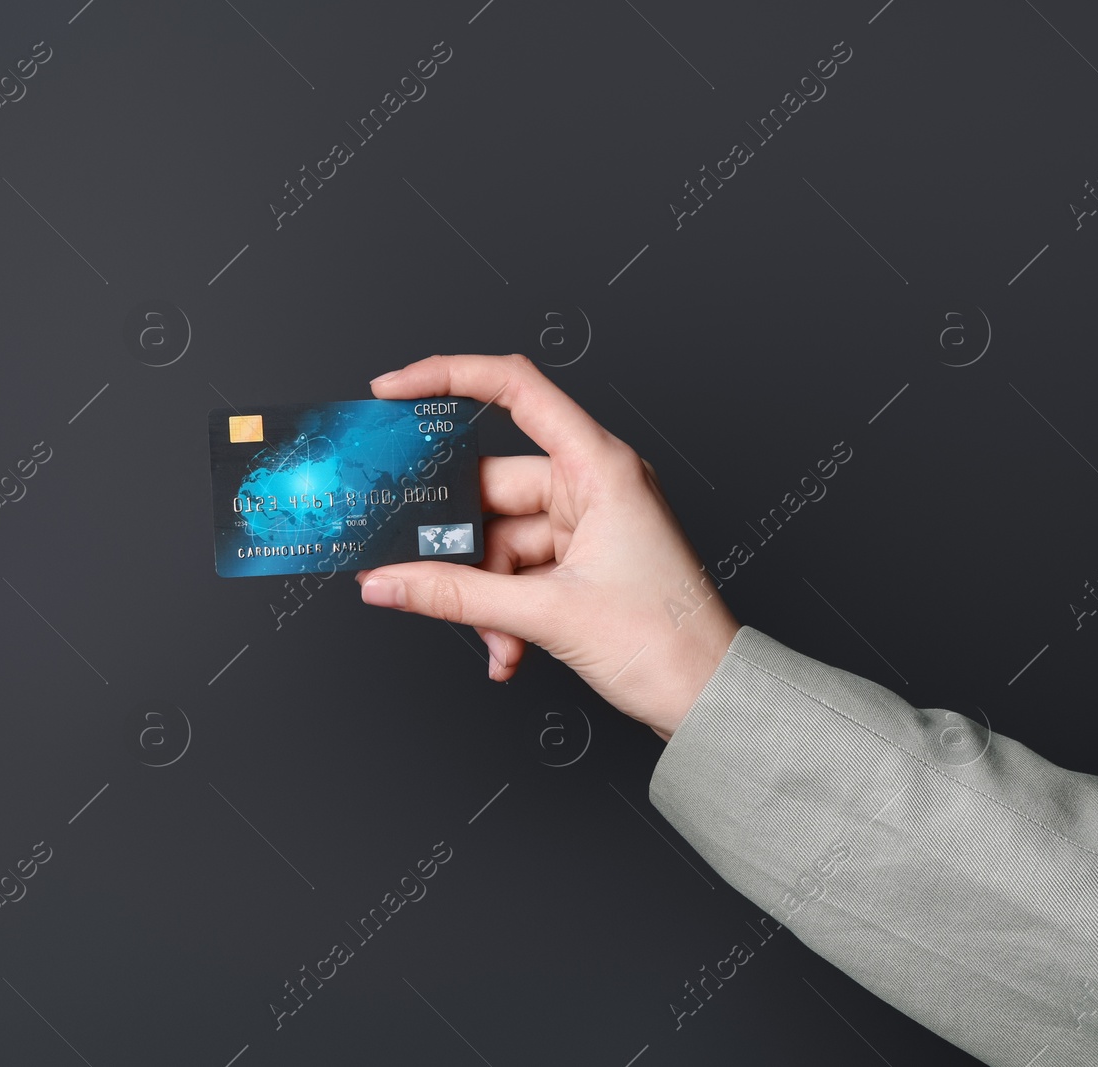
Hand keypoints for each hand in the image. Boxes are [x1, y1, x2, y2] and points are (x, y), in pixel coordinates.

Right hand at [355, 353, 738, 740]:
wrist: (711, 700)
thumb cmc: (670, 644)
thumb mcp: (549, 613)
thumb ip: (456, 595)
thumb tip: (386, 581)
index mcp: (600, 468)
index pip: (516, 390)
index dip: (448, 378)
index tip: (393, 393)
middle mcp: (593, 486)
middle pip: (491, 488)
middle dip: (458, 546)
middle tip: (411, 568)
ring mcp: (587, 525)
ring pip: (499, 541)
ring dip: (485, 597)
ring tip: (497, 639)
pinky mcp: (582, 563)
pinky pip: (517, 573)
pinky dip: (503, 612)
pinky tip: (508, 650)